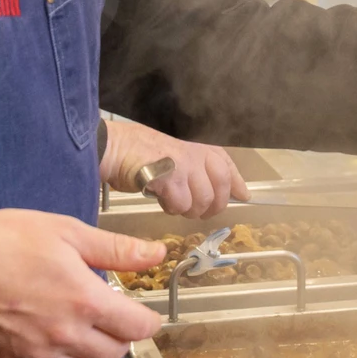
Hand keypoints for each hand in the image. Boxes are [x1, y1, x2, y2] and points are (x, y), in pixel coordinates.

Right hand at [0, 209, 163, 357]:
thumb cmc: (6, 239)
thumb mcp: (67, 232)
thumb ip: (116, 249)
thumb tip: (156, 254)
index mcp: (85, 301)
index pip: (137, 328)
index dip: (146, 319)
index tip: (141, 311)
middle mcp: (65, 335)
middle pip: (113, 354)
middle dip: (119, 335)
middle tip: (106, 313)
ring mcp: (37, 354)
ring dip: (88, 352)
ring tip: (76, 327)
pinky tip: (49, 346)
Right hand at [100, 117, 244, 218]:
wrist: (113, 147)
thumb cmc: (136, 151)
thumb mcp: (172, 153)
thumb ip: (193, 167)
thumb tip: (212, 190)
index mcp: (198, 145)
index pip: (226, 164)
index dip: (237, 182)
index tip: (243, 195)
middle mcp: (195, 152)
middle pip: (221, 186)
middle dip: (214, 205)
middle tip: (201, 212)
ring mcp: (185, 164)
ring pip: (203, 200)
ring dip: (189, 209)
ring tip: (174, 203)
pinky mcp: (171, 178)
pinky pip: (181, 204)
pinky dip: (172, 208)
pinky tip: (161, 199)